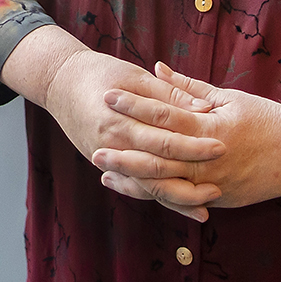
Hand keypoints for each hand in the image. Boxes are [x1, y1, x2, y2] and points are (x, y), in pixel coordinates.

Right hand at [1, 27, 226, 220]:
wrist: (58, 83)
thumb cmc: (99, 72)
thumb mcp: (134, 75)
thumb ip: (169, 93)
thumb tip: (205, 108)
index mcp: (121, 119)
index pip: (164, 138)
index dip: (194, 144)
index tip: (222, 147)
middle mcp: (112, 144)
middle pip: (156, 169)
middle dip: (189, 179)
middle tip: (219, 187)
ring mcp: (106, 158)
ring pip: (145, 186)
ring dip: (174, 199)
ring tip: (204, 209)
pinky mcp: (104, 164)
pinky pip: (133, 186)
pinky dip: (155, 197)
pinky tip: (177, 206)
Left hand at [98, 63, 280, 215]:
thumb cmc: (265, 120)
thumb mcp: (230, 98)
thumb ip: (189, 88)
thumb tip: (158, 68)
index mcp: (212, 126)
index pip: (165, 114)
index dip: (135, 105)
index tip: (109, 95)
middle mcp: (210, 157)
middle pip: (158, 155)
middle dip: (124, 149)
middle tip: (94, 142)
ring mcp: (213, 181)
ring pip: (164, 183)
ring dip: (132, 177)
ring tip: (103, 171)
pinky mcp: (216, 198)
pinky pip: (178, 199)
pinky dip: (153, 194)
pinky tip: (131, 189)